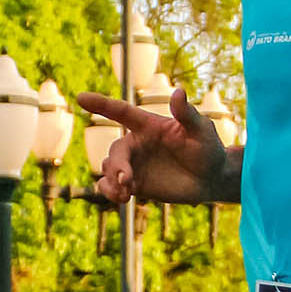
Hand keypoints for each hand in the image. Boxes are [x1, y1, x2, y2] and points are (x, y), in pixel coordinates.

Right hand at [76, 84, 229, 205]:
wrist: (210, 179)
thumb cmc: (208, 148)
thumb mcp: (201, 130)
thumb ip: (187, 113)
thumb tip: (178, 92)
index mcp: (148, 126)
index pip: (121, 112)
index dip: (101, 104)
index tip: (80, 97)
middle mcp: (137, 143)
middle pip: (115, 151)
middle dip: (116, 165)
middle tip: (125, 180)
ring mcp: (133, 165)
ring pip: (107, 169)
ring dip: (111, 181)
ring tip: (125, 193)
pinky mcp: (134, 185)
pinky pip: (111, 187)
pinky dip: (110, 192)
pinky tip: (122, 199)